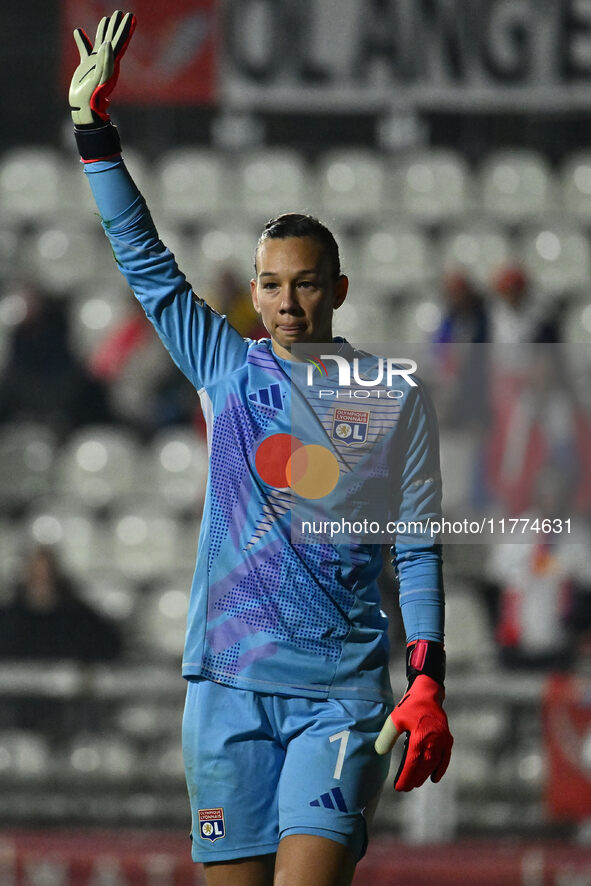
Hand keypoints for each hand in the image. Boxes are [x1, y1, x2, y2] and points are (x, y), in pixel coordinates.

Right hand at [69, 10, 135, 126]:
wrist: (85, 108)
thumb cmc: (94, 97)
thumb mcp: (100, 78)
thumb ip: (104, 61)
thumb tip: (109, 44)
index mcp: (112, 63)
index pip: (121, 42)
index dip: (126, 29)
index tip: (131, 16)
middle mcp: (106, 61)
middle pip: (114, 39)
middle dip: (117, 25)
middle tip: (121, 11)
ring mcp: (96, 63)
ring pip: (101, 42)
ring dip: (105, 30)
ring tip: (108, 17)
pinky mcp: (87, 66)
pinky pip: (86, 49)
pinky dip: (83, 39)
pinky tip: (79, 30)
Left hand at [375, 674, 452, 791]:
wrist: (428, 693)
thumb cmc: (410, 706)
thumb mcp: (394, 719)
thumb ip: (387, 736)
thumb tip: (379, 752)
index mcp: (420, 737)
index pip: (412, 764)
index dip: (406, 777)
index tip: (399, 787)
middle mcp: (434, 742)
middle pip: (424, 766)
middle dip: (414, 778)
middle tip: (406, 788)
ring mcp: (443, 741)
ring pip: (434, 764)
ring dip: (425, 775)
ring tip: (416, 783)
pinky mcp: (447, 739)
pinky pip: (445, 758)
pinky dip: (440, 769)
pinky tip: (434, 777)